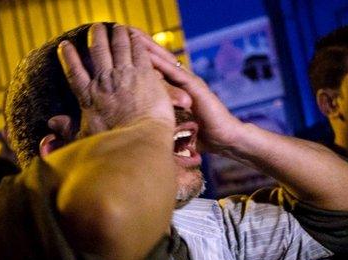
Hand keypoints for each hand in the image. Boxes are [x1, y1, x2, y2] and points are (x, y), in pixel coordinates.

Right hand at [57, 24, 174, 137]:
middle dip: (96, 37)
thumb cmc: (111, 148)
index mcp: (88, 97)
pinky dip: (135, 40)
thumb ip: (65, 131)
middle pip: (98, 52)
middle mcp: (104, 81)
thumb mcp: (82, 140)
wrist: (138, 143)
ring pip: (118, 46)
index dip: (68, 57)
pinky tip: (135, 35)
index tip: (64, 45)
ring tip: (115, 27)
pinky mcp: (145, 74)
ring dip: (116, 34)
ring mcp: (124, 75)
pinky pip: (138, 50)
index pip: (75, 71)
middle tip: (95, 28)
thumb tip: (50, 124)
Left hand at [131, 28, 242, 153]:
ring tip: (133, 35)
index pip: (156, 70)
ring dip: (149, 49)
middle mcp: (182, 84)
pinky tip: (148, 55)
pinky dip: (162, 63)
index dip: (141, 57)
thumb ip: (161, 123)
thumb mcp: (174, 128)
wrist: (225, 140)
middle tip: (125, 31)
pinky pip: (176, 73)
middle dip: (143, 46)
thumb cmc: (201, 138)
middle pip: (159, 60)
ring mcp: (190, 84)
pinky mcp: (196, 89)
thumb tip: (140, 130)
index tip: (122, 47)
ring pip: (166, 62)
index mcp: (176, 91)